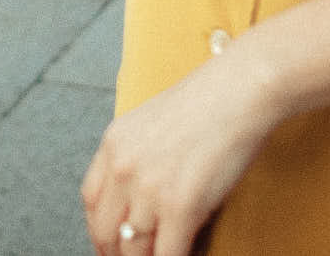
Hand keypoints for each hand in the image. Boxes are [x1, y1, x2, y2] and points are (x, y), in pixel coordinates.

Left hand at [80, 55, 279, 255]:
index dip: (99, 230)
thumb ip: (139, 156)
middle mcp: (123, 168)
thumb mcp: (153, 122)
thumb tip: (142, 197)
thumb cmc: (209, 101)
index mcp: (113, 144)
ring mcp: (149, 189)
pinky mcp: (180, 207)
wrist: (240, 90)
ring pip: (133, 250)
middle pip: (104, 231)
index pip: (90, 202)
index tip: (111, 244)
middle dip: (116, 255)